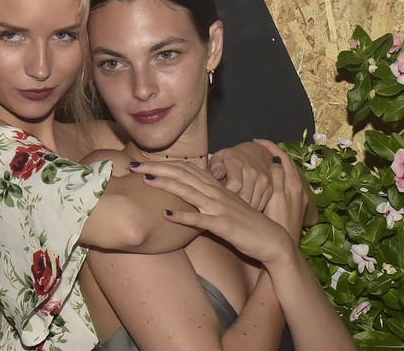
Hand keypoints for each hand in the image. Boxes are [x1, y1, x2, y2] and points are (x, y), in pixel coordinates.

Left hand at [129, 159, 294, 264]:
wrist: (271, 240)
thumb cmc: (246, 224)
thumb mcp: (225, 206)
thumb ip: (207, 198)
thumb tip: (187, 192)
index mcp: (216, 187)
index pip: (185, 169)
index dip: (163, 164)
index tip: (141, 162)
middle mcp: (216, 193)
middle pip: (182, 175)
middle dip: (156, 169)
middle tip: (132, 166)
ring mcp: (219, 208)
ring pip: (189, 191)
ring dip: (166, 185)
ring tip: (145, 180)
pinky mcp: (223, 225)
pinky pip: (200, 220)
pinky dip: (183, 217)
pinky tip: (166, 214)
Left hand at [208, 139, 275, 209]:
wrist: (257, 153)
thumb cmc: (234, 158)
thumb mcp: (220, 156)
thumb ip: (215, 165)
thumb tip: (217, 175)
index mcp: (238, 163)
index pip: (235, 184)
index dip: (227, 195)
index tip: (221, 198)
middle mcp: (253, 172)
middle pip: (244, 197)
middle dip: (234, 205)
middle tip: (227, 206)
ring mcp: (263, 180)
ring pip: (253, 203)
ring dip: (244, 208)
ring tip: (235, 207)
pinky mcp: (270, 188)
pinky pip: (261, 204)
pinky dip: (253, 208)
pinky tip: (245, 205)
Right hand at [260, 144, 307, 238]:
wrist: (284, 249)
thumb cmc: (277, 224)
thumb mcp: (275, 199)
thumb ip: (277, 178)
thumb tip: (275, 160)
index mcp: (293, 184)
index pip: (283, 157)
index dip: (271, 147)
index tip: (258, 141)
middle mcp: (299, 189)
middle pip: (289, 164)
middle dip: (276, 153)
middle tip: (261, 147)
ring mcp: (300, 198)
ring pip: (290, 174)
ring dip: (279, 164)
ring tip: (265, 160)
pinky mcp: (298, 206)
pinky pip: (290, 183)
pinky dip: (282, 175)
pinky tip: (273, 180)